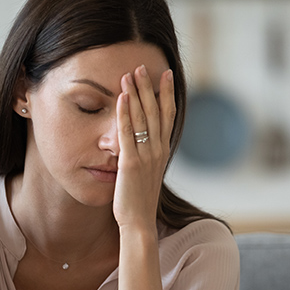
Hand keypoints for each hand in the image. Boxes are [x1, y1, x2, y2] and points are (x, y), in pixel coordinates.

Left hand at [112, 65, 174, 232]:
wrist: (138, 223)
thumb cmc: (140, 200)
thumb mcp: (148, 173)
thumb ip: (148, 156)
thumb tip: (146, 143)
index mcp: (163, 151)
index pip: (168, 116)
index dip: (167, 94)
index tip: (165, 74)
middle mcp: (158, 150)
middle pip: (155, 111)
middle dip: (148, 87)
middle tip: (142, 66)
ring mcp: (145, 156)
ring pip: (142, 118)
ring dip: (135, 94)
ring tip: (129, 74)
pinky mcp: (130, 163)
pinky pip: (127, 133)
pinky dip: (124, 113)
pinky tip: (121, 97)